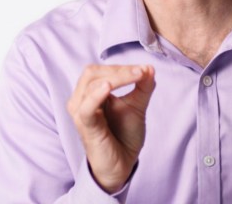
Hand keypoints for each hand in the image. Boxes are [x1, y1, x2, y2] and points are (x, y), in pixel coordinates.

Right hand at [67, 64, 155, 192]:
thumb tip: (150, 67)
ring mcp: (81, 113)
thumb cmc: (125, 134)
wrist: (123, 165)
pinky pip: (86, 108)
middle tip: (140, 72)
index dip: (122, 67)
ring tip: (135, 76)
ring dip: (115, 78)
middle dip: (118, 70)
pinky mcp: (86, 127)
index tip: (144, 69)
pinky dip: (96, 96)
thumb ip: (143, 86)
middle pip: (93, 73)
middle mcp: (82, 100)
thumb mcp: (138, 105)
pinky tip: (108, 87)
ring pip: (91, 85)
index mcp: (92, 93)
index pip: (102, 70)